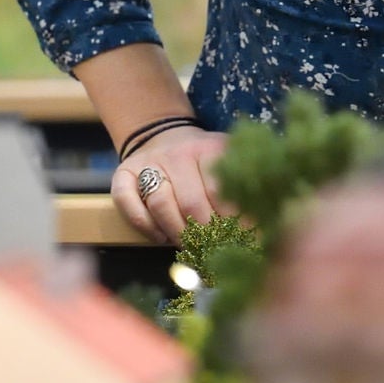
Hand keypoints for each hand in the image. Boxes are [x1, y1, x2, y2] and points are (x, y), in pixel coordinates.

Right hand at [113, 125, 230, 242]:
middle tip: (214, 249)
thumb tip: (260, 227)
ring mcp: (148, 162)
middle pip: (191, 202)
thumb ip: (241, 188)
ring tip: (190, 246)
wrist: (165, 134)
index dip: (230, 221)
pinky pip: (128, 201)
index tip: (239, 240)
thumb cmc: (203, 161)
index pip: (220, 191)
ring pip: (161, 204)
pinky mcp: (123, 172)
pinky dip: (144, 224)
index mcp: (208, 149)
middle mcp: (178, 153)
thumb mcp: (227, 163)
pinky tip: (160, 237)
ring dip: (176, 233)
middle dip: (204, 233)